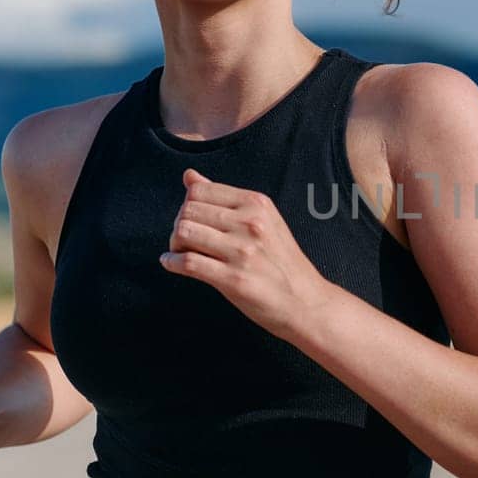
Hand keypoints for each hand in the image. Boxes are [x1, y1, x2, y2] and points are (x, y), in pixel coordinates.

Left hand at [159, 167, 333, 337]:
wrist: (306, 301)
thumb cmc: (282, 263)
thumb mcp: (262, 220)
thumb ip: (224, 198)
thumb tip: (189, 176)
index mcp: (256, 204)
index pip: (199, 190)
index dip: (187, 205)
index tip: (192, 220)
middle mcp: (250, 223)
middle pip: (188, 210)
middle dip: (179, 225)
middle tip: (185, 240)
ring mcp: (242, 252)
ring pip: (184, 232)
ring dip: (175, 244)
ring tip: (182, 252)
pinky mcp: (233, 279)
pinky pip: (188, 262)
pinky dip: (172, 262)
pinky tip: (173, 264)